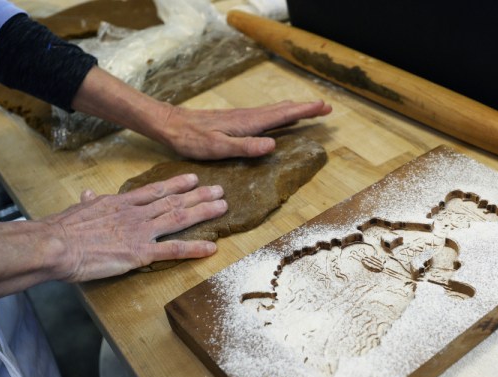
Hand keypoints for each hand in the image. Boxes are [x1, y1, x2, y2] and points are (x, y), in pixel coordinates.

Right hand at [45, 173, 225, 281]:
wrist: (57, 244)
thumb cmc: (63, 229)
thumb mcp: (78, 209)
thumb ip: (90, 202)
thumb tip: (89, 194)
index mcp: (122, 203)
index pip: (155, 191)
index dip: (177, 184)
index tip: (194, 178)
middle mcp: (137, 214)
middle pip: (174, 201)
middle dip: (199, 195)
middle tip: (220, 190)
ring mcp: (141, 233)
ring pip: (179, 219)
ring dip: (203, 213)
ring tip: (223, 207)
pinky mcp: (140, 253)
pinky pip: (173, 250)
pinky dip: (194, 248)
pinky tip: (211, 247)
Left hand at [159, 100, 332, 159]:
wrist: (172, 125)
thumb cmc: (193, 140)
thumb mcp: (218, 148)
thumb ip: (246, 147)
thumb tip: (273, 145)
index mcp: (249, 123)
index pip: (283, 115)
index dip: (305, 111)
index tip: (324, 106)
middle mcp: (249, 116)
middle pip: (283, 109)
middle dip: (306, 108)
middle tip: (326, 107)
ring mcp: (243, 117)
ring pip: (275, 110)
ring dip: (295, 109)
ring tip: (309, 109)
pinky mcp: (236, 119)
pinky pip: (266, 114)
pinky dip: (280, 113)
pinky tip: (279, 116)